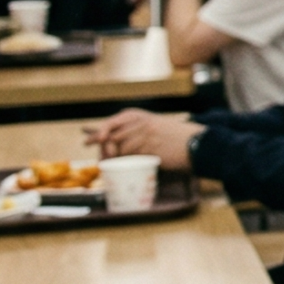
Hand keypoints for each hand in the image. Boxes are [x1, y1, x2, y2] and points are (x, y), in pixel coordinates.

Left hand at [84, 109, 201, 170]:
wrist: (196, 143)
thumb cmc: (175, 138)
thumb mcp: (155, 127)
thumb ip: (136, 131)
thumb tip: (111, 141)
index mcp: (142, 116)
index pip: (113, 122)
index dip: (98, 131)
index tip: (87, 140)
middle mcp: (142, 123)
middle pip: (113, 136)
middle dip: (103, 149)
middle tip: (101, 160)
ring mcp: (146, 136)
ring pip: (120, 148)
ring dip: (113, 159)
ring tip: (111, 166)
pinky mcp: (151, 149)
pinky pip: (131, 156)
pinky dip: (125, 163)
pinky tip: (126, 167)